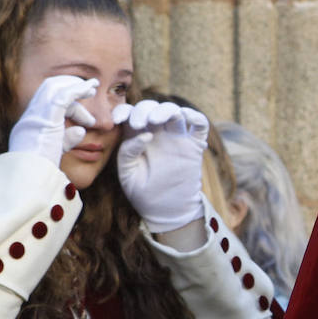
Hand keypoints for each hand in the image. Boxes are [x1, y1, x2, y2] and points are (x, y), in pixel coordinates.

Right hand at [8, 75, 98, 164]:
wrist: (31, 175)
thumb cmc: (41, 170)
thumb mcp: (55, 151)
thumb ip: (67, 139)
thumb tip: (81, 131)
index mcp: (30, 124)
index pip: (46, 101)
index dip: (65, 98)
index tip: (81, 101)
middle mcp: (31, 115)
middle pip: (48, 88)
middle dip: (69, 85)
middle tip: (89, 88)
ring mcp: (37, 114)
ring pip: (55, 87)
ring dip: (75, 85)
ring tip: (93, 87)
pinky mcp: (47, 116)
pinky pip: (64, 96)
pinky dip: (78, 90)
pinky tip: (90, 89)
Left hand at [111, 99, 208, 231]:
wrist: (165, 211)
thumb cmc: (143, 193)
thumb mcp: (127, 173)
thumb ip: (128, 152)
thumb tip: (143, 133)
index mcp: (138, 137)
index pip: (131, 114)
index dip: (124, 111)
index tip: (118, 119)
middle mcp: (158, 133)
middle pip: (152, 107)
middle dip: (143, 110)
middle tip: (137, 124)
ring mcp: (177, 138)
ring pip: (175, 110)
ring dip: (164, 109)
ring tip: (155, 120)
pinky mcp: (194, 146)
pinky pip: (199, 124)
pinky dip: (194, 115)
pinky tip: (185, 116)